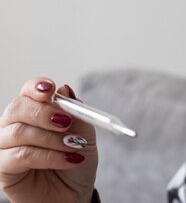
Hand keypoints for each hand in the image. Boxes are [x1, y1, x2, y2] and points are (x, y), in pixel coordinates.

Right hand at [0, 78, 97, 202]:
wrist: (76, 192)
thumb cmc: (77, 159)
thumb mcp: (85, 133)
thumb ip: (75, 112)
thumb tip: (64, 89)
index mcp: (35, 111)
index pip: (28, 91)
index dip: (36, 86)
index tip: (50, 89)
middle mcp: (15, 125)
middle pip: (17, 108)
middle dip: (43, 113)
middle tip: (66, 123)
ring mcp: (6, 147)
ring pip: (19, 132)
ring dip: (52, 139)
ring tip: (73, 146)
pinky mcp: (3, 168)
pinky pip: (20, 155)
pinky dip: (48, 156)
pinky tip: (69, 159)